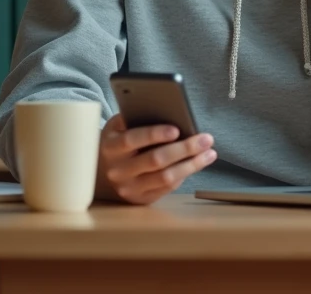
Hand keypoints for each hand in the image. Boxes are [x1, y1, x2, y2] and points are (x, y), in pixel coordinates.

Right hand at [95, 114, 216, 204]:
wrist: (100, 172)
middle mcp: (118, 170)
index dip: (154, 134)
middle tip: (206, 139)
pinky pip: (167, 187)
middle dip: (184, 148)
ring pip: (166, 177)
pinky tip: (198, 162)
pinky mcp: (141, 199)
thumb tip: (169, 111)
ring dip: (192, 164)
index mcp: (110, 147)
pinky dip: (185, 173)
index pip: (132, 140)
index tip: (176, 129)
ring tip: (210, 152)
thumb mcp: (119, 127)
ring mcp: (129, 188)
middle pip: (155, 160)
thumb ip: (136, 119)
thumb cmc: (118, 141)